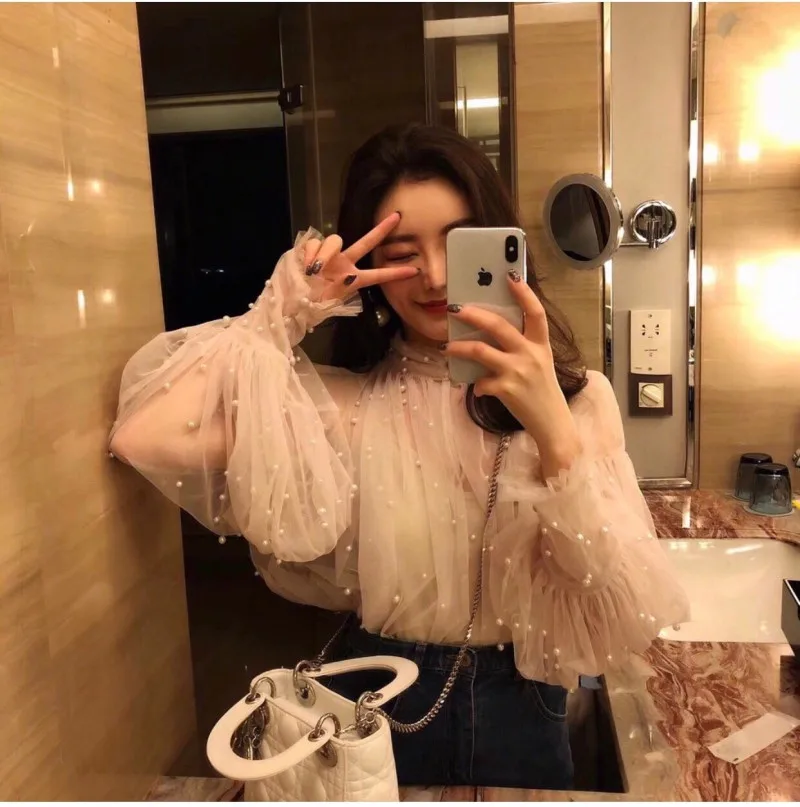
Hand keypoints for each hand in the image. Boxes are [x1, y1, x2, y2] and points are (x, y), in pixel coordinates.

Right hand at [303, 213, 418, 301]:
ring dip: (326, 253)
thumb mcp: (330, 302)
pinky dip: (311, 253)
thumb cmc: (311, 305)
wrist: (291, 302)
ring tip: (316, 269)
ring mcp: (329, 255)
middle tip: (397, 217)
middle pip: (366, 242)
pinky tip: (307, 266)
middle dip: (381, 230)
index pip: (378, 274)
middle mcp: (344, 263)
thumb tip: (349, 273)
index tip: (415, 271)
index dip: (395, 273)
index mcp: (353, 279)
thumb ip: (342, 288)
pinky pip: (315, 242)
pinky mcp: (312, 249)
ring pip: (335, 239)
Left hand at [443, 271, 580, 474]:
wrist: (553, 424)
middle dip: (473, 314)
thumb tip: (490, 333)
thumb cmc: (542, 392)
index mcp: (541, 345)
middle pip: (499, 325)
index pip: (535, 312)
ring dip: (459, 347)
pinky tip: (478, 389)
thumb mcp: (539, 364)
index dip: (524, 292)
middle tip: (454, 308)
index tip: (510, 274)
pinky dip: (476, 385)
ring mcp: (518, 371)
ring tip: (447, 347)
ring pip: (480, 350)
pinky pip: (480, 382)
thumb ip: (522, 348)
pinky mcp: (506, 390)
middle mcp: (531, 354)